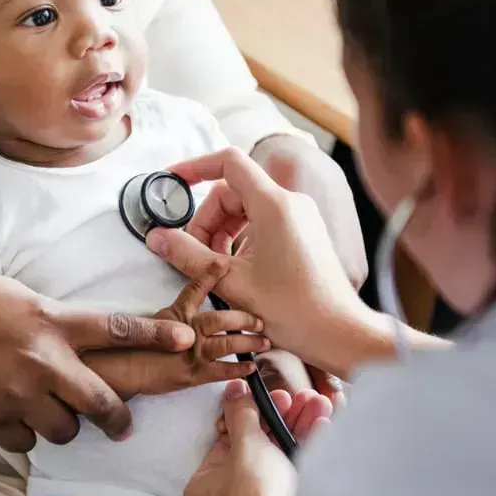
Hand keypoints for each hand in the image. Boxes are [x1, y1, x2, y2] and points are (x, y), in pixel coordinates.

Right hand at [0, 276, 196, 453]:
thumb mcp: (17, 296)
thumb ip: (50, 320)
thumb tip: (70, 338)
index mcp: (51, 323)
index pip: (117, 329)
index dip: (156, 336)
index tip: (185, 339)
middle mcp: (42, 361)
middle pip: (100, 401)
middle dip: (118, 418)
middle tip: (122, 423)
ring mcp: (19, 394)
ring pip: (63, 429)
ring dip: (61, 424)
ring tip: (47, 410)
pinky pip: (22, 439)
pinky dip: (20, 431)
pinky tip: (5, 412)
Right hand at [84, 263, 268, 399]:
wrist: (118, 372)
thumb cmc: (128, 348)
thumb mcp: (150, 323)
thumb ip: (171, 314)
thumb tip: (185, 312)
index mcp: (176, 314)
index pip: (195, 288)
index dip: (211, 274)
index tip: (224, 262)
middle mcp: (185, 331)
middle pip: (221, 319)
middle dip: (243, 318)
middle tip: (260, 318)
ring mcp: (191, 352)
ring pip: (227, 343)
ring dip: (248, 342)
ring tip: (263, 340)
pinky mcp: (194, 374)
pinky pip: (223, 370)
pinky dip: (239, 369)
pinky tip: (251, 368)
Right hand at [146, 147, 369, 373]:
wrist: (339, 333)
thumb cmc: (295, 310)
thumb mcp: (229, 282)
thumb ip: (187, 255)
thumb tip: (156, 237)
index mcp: (274, 205)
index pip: (228, 162)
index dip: (195, 166)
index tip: (172, 180)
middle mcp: (290, 203)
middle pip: (231, 191)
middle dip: (205, 219)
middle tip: (192, 253)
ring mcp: (299, 216)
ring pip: (244, 208)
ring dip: (220, 231)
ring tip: (212, 265)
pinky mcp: (302, 232)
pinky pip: (261, 221)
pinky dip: (239, 237)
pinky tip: (233, 268)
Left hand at [183, 381, 331, 495]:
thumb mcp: (246, 446)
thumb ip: (240, 414)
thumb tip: (234, 392)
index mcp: (204, 490)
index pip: (225, 441)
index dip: (247, 414)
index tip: (265, 397)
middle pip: (256, 446)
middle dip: (282, 418)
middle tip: (297, 398)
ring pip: (279, 457)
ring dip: (299, 427)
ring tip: (316, 405)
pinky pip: (295, 473)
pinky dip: (308, 449)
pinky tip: (322, 427)